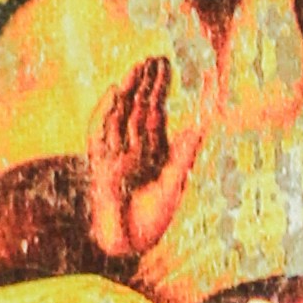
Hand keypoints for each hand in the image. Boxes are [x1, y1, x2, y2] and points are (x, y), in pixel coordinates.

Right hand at [84, 51, 191, 270]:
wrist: (127, 245)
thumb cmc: (149, 220)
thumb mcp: (173, 184)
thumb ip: (184, 155)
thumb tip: (201, 125)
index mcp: (150, 151)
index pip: (156, 113)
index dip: (161, 90)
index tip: (168, 67)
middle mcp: (131, 147)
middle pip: (139, 108)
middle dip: (148, 83)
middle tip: (157, 57)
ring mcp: (115, 153)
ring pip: (121, 114)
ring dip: (129, 90)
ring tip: (139, 66)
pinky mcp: (101, 163)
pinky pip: (101, 131)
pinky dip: (106, 110)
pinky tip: (114, 91)